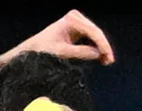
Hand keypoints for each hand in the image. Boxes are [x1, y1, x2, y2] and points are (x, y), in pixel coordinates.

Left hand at [0, 9, 115, 66]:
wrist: (32, 49)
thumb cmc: (43, 50)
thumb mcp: (62, 53)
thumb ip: (80, 52)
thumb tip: (98, 54)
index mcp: (71, 19)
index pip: (93, 32)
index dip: (103, 45)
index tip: (108, 58)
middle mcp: (75, 17)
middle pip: (96, 32)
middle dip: (103, 47)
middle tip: (109, 62)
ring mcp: (77, 22)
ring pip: (95, 35)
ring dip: (101, 48)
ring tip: (106, 62)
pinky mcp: (77, 29)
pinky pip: (90, 38)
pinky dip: (95, 47)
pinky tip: (100, 57)